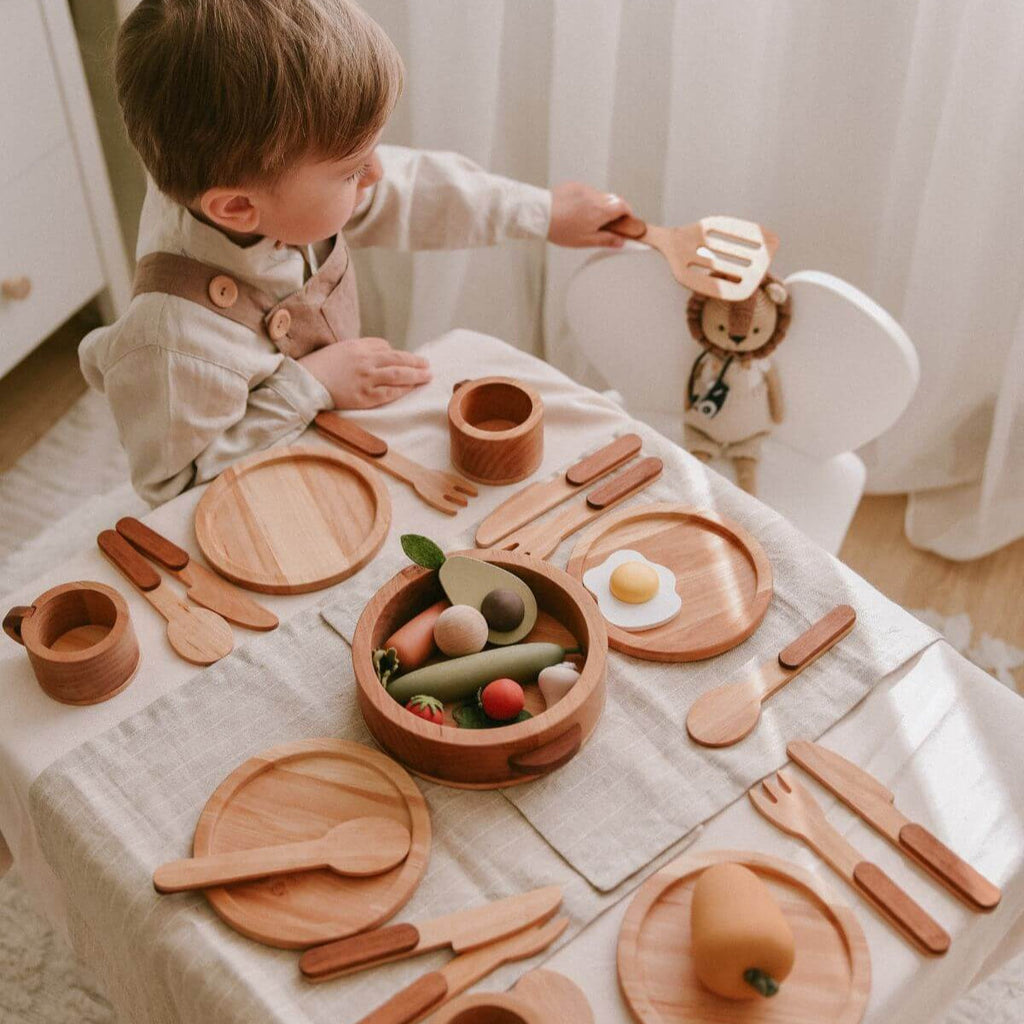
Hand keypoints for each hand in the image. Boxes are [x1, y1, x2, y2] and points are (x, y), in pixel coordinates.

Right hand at [299, 338, 431, 408]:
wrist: (305, 383)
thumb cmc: (321, 366)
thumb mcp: (341, 348)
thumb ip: (363, 348)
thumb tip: (386, 350)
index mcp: (359, 347)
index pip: (385, 347)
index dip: (398, 355)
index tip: (408, 359)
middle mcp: (365, 361)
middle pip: (398, 359)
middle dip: (415, 362)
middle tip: (428, 365)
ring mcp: (366, 379)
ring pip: (398, 375)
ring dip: (416, 375)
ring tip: (427, 376)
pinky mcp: (364, 397)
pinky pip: (389, 393)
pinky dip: (403, 390)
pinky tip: (411, 389)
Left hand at [548, 182, 632, 247]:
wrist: (540, 214)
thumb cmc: (560, 229)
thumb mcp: (585, 240)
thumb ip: (606, 240)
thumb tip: (621, 242)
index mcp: (601, 211)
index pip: (624, 206)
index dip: (628, 214)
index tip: (626, 221)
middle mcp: (595, 196)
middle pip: (614, 200)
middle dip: (614, 211)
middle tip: (607, 223)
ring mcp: (585, 189)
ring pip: (600, 196)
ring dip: (599, 205)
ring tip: (586, 218)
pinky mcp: (575, 185)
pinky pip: (587, 192)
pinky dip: (587, 200)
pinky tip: (576, 210)